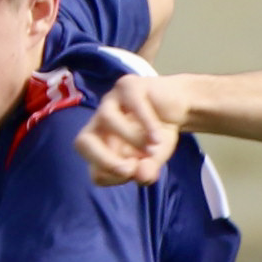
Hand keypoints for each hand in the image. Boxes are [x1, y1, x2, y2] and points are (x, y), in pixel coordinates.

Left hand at [77, 72, 190, 187]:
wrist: (180, 107)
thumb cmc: (158, 136)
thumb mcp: (155, 160)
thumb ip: (147, 171)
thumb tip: (141, 174)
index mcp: (100, 146)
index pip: (94, 169)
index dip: (113, 176)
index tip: (136, 173)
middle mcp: (99, 123)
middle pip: (82, 142)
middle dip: (104, 160)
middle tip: (129, 169)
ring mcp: (111, 100)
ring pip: (107, 119)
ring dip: (131, 139)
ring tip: (153, 148)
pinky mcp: (128, 85)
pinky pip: (132, 103)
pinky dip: (145, 124)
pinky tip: (158, 137)